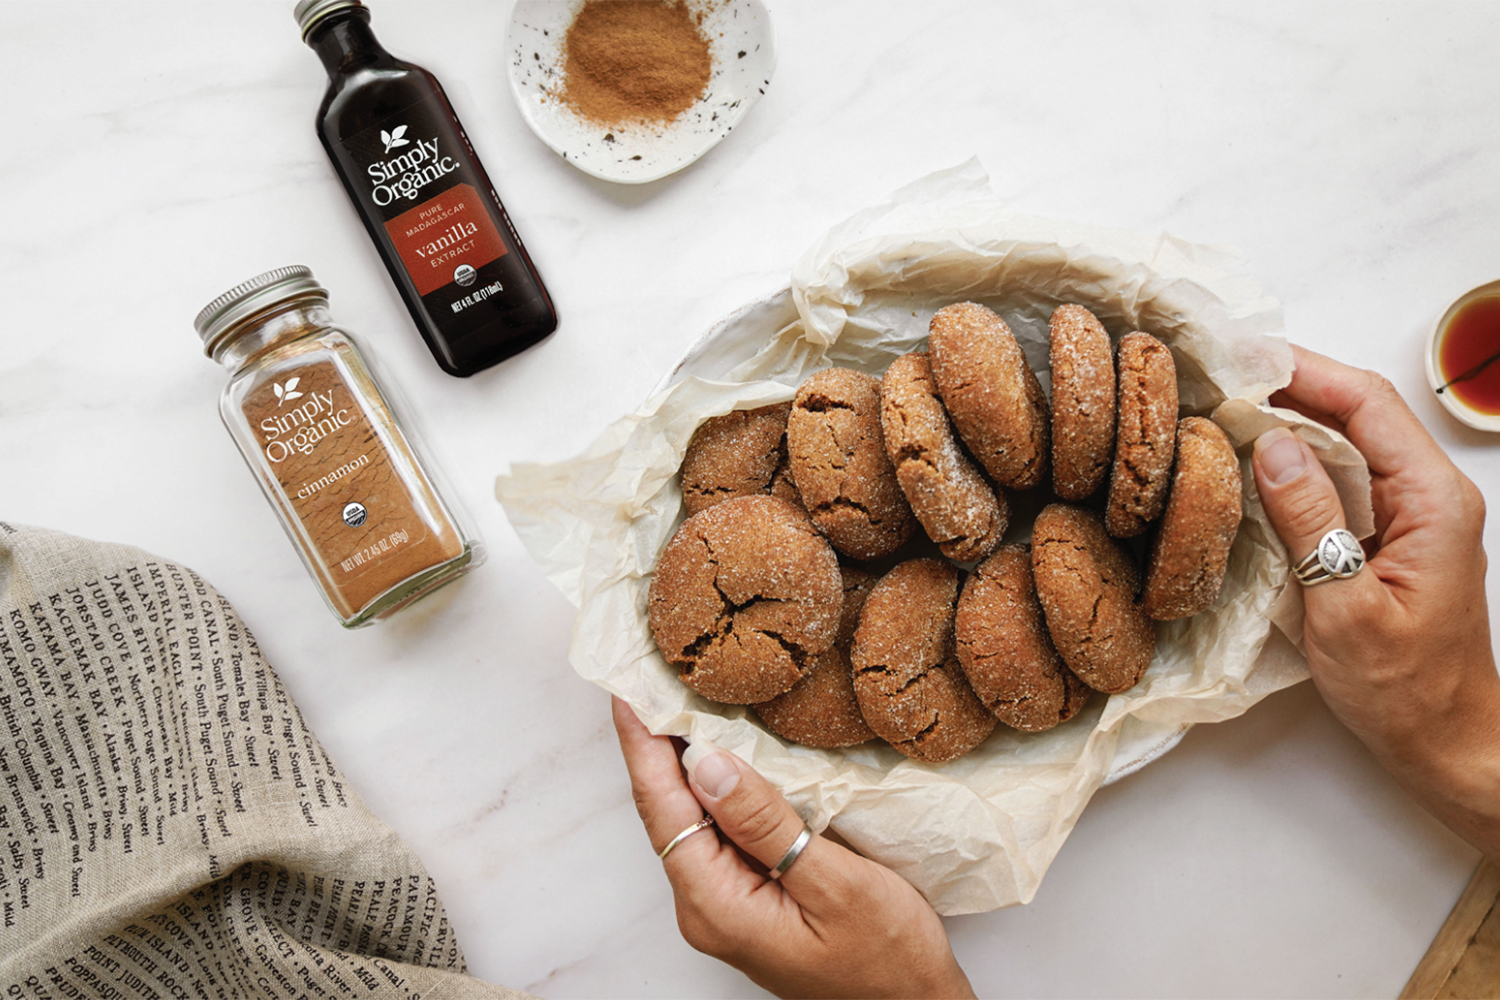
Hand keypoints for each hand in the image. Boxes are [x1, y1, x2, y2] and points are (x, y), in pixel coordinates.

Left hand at [611, 696, 973, 998]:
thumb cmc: (887, 958)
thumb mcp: (835, 884)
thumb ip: (766, 824)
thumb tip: (706, 761)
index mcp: (715, 904)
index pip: (662, 808)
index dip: (641, 742)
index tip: (626, 685)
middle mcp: (705, 905)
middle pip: (666, 809)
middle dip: (654, 741)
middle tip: (648, 672)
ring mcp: (724, 902)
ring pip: (690, 817)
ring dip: (682, 758)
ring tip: (676, 694)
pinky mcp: (747, 896)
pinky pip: (718, 829)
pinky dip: (715, 784)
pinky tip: (724, 749)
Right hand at [1252, 345, 1499, 856]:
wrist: (1445, 743)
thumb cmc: (1405, 690)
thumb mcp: (1346, 608)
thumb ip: (1310, 522)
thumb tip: (1270, 443)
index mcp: (1433, 500)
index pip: (1367, 405)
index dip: (1305, 371)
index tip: (1243, 355)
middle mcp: (1427, 496)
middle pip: (1356, 412)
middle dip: (1289, 385)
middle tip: (1218, 375)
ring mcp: (1408, 515)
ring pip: (1345, 443)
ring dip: (1286, 421)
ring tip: (1221, 407)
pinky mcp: (1385, 538)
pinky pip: (1338, 480)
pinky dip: (1292, 463)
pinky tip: (1249, 464)